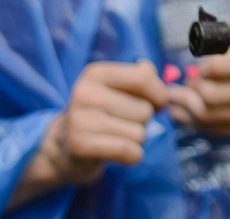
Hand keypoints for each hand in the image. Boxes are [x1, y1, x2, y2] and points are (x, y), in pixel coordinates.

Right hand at [32, 61, 170, 185]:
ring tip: (116, 137)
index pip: (143, 77)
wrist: (64, 148)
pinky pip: (127, 151)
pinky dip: (132, 156)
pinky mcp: (80, 146)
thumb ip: (142, 80)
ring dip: (136, 140)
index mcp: (96, 73)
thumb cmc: (101, 115)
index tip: (156, 104)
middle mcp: (85, 93)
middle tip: (123, 125)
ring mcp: (79, 120)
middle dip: (143, 122)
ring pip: (139, 133)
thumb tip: (165, 87)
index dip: (159, 95)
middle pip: (144, 110)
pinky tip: (118, 154)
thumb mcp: (116, 89)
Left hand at [166, 43, 229, 141]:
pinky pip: (210, 128)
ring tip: (180, 96)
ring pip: (206, 115)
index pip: (219, 66)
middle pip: (210, 95)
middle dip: (192, 87)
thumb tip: (204, 39)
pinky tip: (186, 111)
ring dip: (186, 105)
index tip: (201, 65)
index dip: (203, 65)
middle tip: (190, 82)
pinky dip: (192, 119)